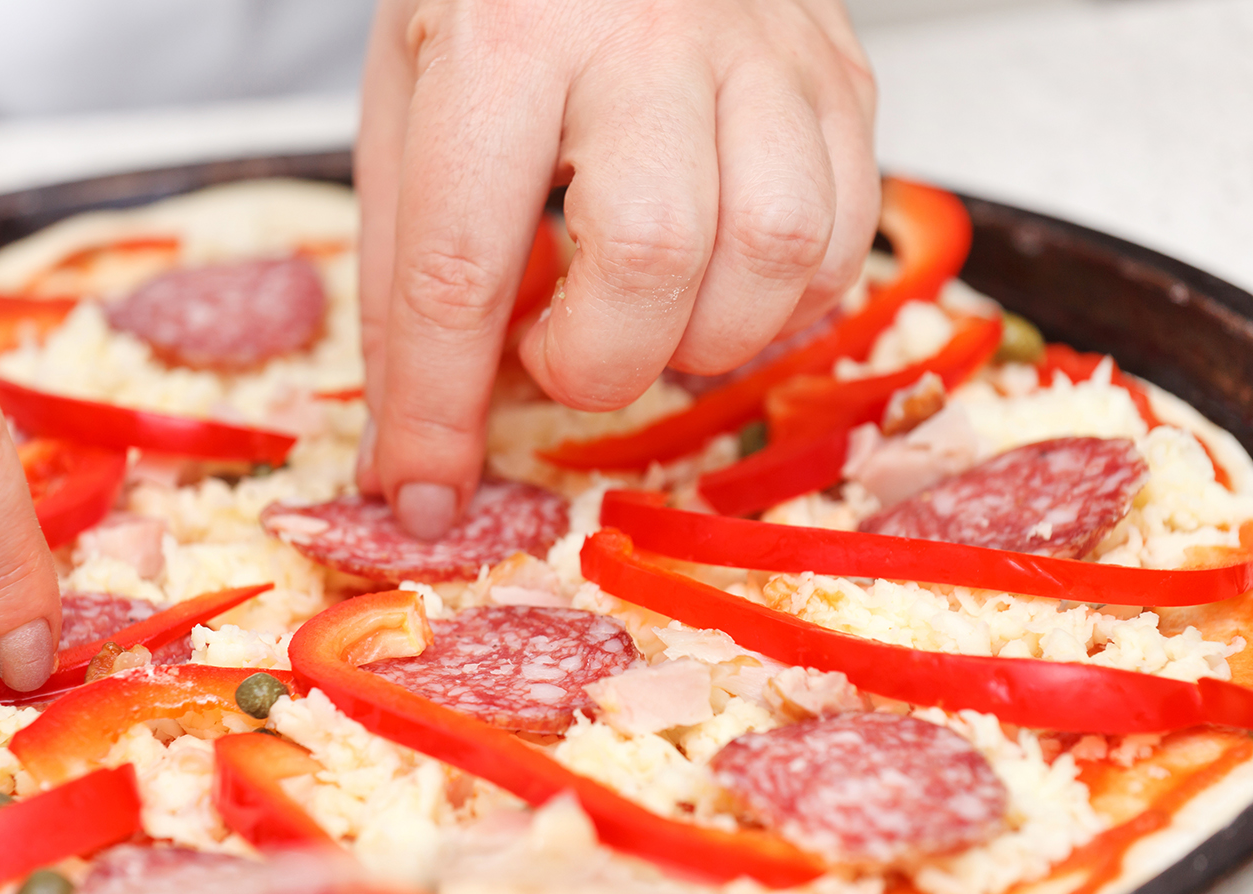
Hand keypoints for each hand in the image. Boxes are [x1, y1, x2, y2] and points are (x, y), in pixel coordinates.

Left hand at [356, 0, 877, 536]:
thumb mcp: (408, 103)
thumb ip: (408, 275)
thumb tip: (416, 451)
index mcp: (505, 37)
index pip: (462, 262)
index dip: (439, 406)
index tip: (427, 489)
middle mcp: (644, 33)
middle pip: (653, 257)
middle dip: (599, 363)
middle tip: (559, 350)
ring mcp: (764, 47)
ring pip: (778, 255)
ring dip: (701, 337)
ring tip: (645, 308)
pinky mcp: (839, 72)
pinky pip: (844, 236)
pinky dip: (779, 300)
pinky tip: (718, 273)